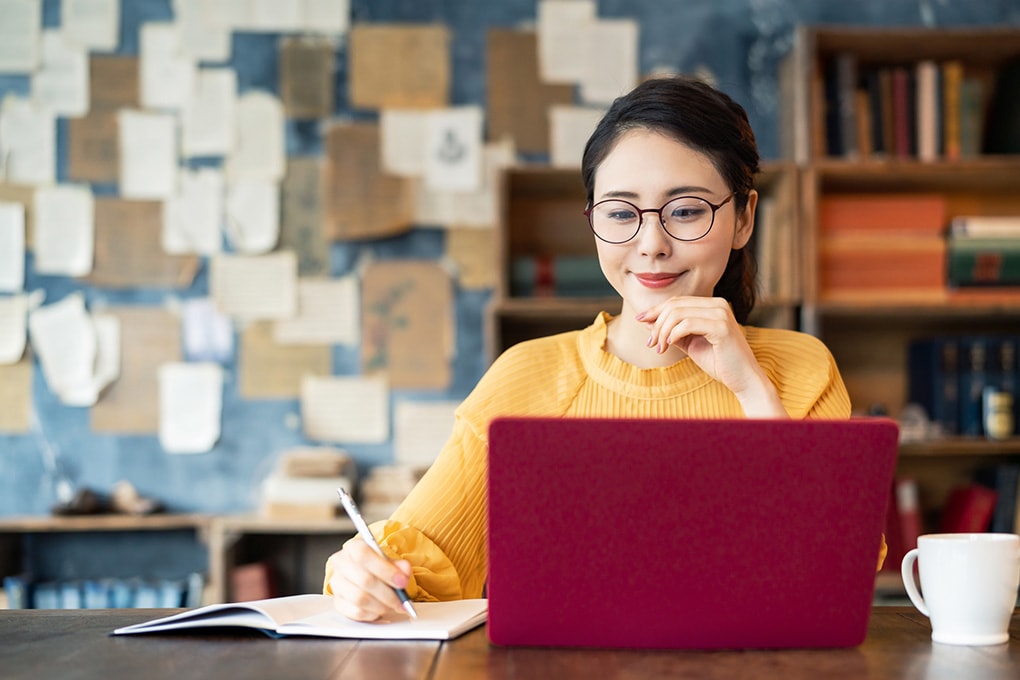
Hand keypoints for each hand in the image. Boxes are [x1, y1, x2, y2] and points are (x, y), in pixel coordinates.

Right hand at [327, 539, 412, 621]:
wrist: (366, 575)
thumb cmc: (377, 567)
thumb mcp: (390, 561)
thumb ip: (400, 565)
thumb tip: (404, 572)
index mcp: (354, 547)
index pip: (364, 556)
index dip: (385, 570)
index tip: (402, 582)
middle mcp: (341, 563)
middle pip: (364, 580)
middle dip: (388, 593)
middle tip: (401, 600)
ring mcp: (337, 584)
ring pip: (360, 598)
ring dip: (381, 605)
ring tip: (392, 605)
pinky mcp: (338, 602)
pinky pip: (356, 612)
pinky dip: (373, 613)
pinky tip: (380, 609)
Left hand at [637, 296, 786, 416]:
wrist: (743, 379)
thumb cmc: (718, 362)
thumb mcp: (690, 343)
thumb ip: (671, 331)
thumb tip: (647, 321)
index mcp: (712, 305)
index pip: (677, 301)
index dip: (656, 310)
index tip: (641, 321)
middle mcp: (718, 305)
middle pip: (674, 305)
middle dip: (657, 323)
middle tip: (651, 343)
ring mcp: (721, 314)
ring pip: (678, 314)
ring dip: (662, 331)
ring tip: (660, 348)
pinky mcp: (722, 327)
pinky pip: (687, 324)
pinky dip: (673, 334)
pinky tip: (670, 345)